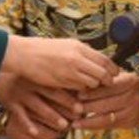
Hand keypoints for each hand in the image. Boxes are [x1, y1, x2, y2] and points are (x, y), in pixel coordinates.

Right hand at [0, 36, 116, 92]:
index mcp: (78, 47)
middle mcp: (76, 59)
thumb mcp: (65, 45)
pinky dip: (79, 91)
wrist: (23, 54)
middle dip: (106, 81)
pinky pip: (78, 89)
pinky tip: (74, 93)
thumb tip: (95, 58)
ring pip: (91, 84)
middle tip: (107, 85)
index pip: (104, 59)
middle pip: (102, 74)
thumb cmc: (42, 50)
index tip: (115, 74)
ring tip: (90, 87)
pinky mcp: (61, 82)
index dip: (112, 69)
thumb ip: (80, 52)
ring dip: (93, 87)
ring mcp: (68, 71)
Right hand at [0, 77, 81, 138]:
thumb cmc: (22, 73)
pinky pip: (20, 116)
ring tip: (63, 126)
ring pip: (38, 107)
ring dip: (52, 116)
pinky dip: (28, 125)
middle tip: (77, 115)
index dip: (70, 97)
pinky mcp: (11, 104)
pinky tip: (35, 132)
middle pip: (51, 96)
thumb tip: (75, 85)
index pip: (57, 87)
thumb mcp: (37, 71)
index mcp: (39, 76)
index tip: (80, 106)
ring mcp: (20, 94)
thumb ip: (53, 77)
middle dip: (65, 107)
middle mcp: (30, 84)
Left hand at [70, 73, 138, 130]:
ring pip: (107, 118)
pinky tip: (83, 126)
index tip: (78, 94)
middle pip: (107, 104)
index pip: (109, 87)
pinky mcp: (130, 123)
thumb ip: (104, 80)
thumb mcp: (120, 76)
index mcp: (131, 81)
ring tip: (75, 122)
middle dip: (89, 107)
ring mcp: (133, 111)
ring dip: (89, 121)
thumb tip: (81, 83)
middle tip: (74, 108)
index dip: (93, 92)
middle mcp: (134, 97)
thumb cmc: (127, 84)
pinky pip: (109, 125)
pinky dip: (95, 126)